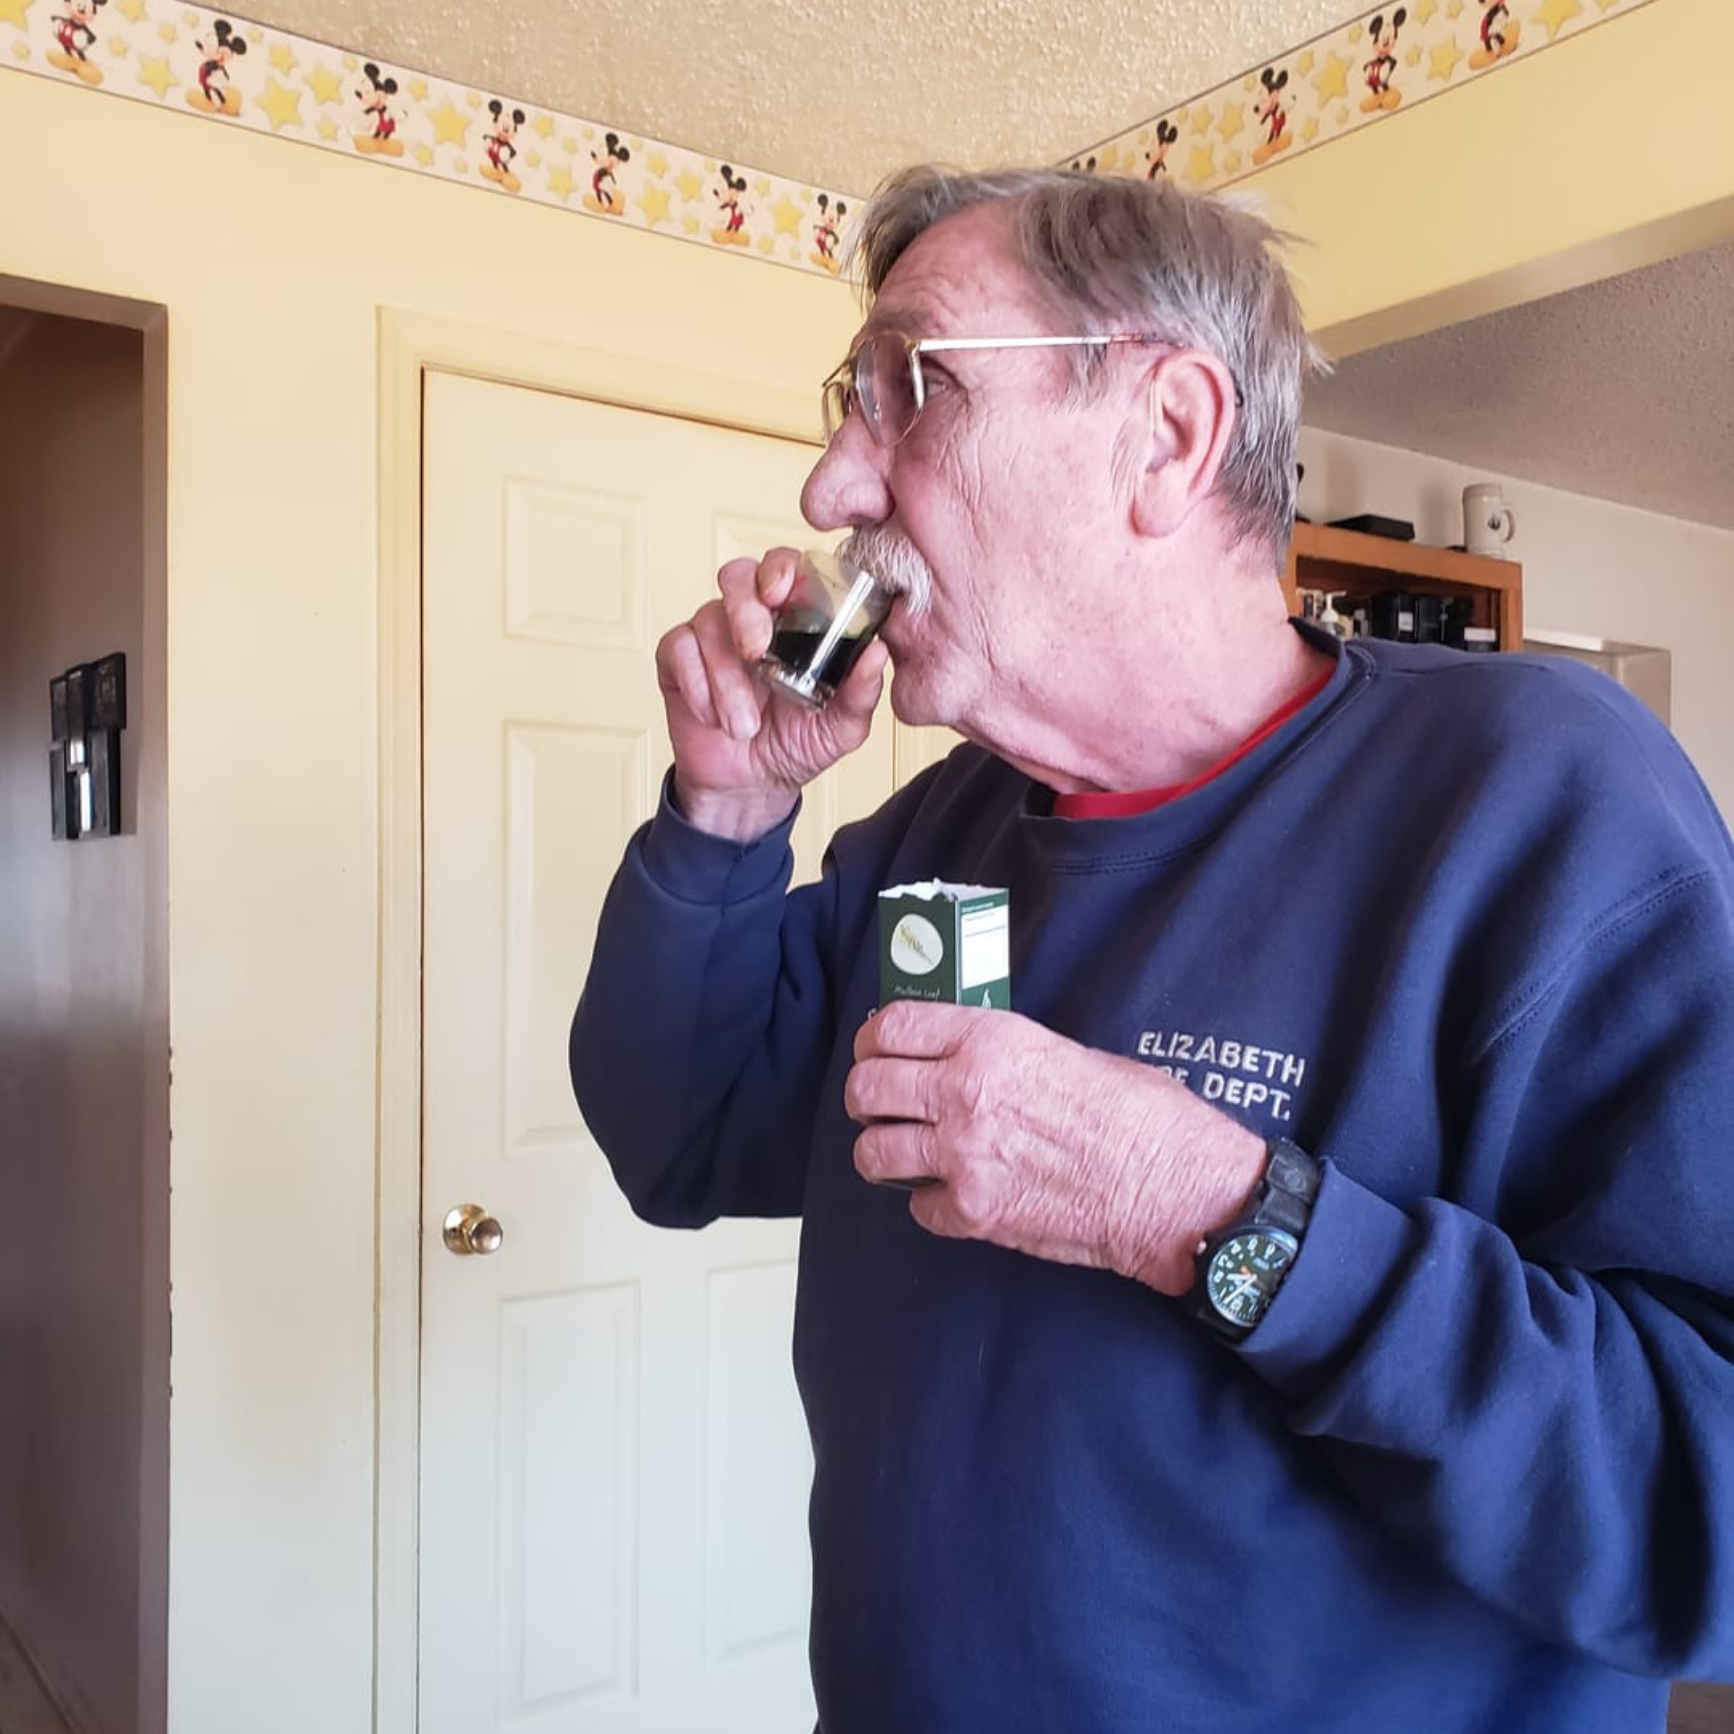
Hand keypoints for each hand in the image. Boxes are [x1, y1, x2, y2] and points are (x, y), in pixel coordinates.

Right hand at [655, 547, 887, 841]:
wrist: (751, 785)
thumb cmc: (797, 742)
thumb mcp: (842, 727)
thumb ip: (861, 692)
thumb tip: (877, 652)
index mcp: (795, 618)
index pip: (787, 566)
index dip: (780, 568)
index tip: (780, 594)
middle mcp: (751, 616)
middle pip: (737, 575)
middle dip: (745, 610)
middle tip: (755, 652)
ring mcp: (712, 633)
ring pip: (708, 621)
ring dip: (726, 678)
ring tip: (743, 724)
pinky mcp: (677, 657)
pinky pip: (678, 649)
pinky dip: (698, 687)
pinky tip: (714, 717)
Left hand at [845, 1001, 1266, 1293]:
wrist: (1172, 1186)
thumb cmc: (1141, 1115)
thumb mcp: (1068, 1051)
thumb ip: (1004, 1055)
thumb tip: (968, 1062)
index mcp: (990, 1041)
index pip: (892, 1028)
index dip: (873, 1041)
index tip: (875, 1052)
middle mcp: (964, 1092)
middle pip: (866, 1089)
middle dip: (866, 1099)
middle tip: (881, 1108)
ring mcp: (963, 1156)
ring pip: (873, 1154)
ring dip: (884, 1153)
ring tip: (904, 1155)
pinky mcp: (974, 1213)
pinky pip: (918, 1208)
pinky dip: (931, 1204)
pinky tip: (956, 1196)